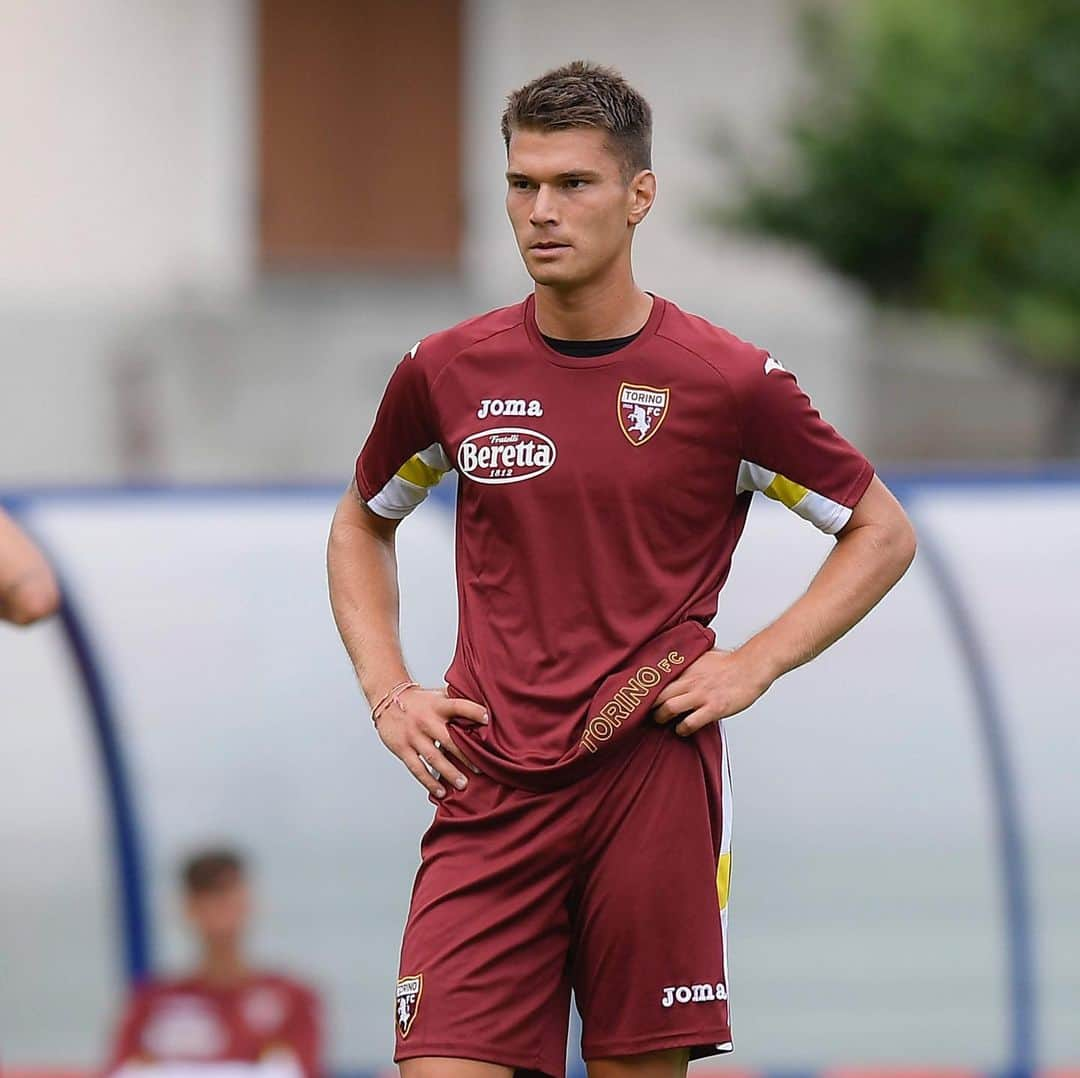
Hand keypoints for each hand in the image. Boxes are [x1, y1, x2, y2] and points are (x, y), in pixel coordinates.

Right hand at [375, 687, 487, 797]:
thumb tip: (486, 706)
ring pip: (433, 757)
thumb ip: (457, 701)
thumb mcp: (438, 695)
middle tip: (481, 768)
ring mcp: (413, 735)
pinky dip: (429, 781)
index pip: (458, 706)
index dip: (473, 711)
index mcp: (438, 705)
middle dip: (465, 755)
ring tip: (463, 784)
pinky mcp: (402, 748)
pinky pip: (417, 768)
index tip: (488, 720)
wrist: (388, 698)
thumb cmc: (420, 700)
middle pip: (448, 738)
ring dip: (449, 772)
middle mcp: (426, 720)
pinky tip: (441, 791)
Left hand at [651, 648, 773, 735]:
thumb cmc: (730, 662)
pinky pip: (690, 723)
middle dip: (648, 706)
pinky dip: (682, 729)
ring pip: (668, 709)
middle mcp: (690, 680)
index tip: (639, 696)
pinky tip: (682, 729)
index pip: (656, 678)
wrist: (751, 667)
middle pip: (657, 695)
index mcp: (686, 667)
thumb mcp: (703, 654)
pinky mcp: (713, 708)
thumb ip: (687, 658)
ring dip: (661, 718)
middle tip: (645, 712)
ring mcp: (701, 695)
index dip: (645, 690)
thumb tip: (677, 659)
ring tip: (661, 721)